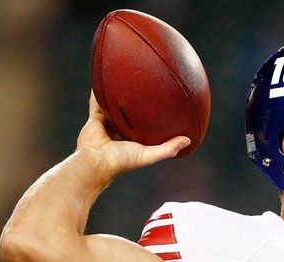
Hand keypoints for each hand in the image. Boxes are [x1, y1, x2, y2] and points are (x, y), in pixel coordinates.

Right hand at [76, 91, 190, 175]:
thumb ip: (168, 149)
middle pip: (131, 116)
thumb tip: (188, 140)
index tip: (166, 109)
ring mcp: (107, 125)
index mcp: (134, 141)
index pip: (146, 128)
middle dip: (138, 105)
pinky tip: (104, 77)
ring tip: (127, 81)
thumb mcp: (148, 155)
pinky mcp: (95, 119)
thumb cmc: (121, 161)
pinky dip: (99, 92)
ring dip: (119, 96)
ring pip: (114, 107)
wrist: (95, 161)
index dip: (155, 120)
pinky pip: (97, 102)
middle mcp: (121, 132)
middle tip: (148, 89)